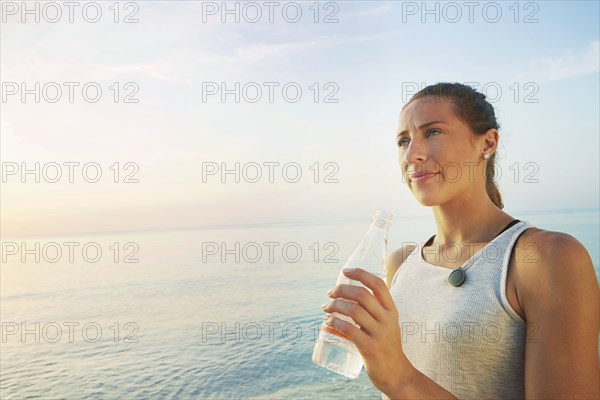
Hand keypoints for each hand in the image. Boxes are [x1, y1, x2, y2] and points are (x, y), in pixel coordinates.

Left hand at [322, 267, 413, 393]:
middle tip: (330, 293)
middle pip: (362, 295)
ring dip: (335, 306)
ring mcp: (379, 334)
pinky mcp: (369, 348)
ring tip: (326, 308)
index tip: (345, 271)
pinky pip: (349, 329)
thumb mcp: (388, 323)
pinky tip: (328, 322)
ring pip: (353, 310)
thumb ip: (375, 310)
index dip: (361, 273)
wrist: (397, 374)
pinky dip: (335, 323)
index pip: (378, 284)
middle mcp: (387, 319)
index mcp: (391, 310)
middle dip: (342, 290)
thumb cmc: (386, 346)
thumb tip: (349, 294)